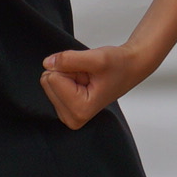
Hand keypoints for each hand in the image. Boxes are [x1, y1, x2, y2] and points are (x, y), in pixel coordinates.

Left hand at [40, 40, 158, 128]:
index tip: (89, 72)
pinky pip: (53, 85)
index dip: (70, 67)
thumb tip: (47, 63)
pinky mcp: (65, 109)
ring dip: (68, 74)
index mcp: (80, 110)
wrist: (129, 68)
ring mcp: (68, 115)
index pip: (52, 78)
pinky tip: (83, 81)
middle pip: (48, 82)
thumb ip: (69, 59)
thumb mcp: (96, 58)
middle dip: (68, 71)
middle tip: (87, 74)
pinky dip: (68, 78)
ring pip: (49, 82)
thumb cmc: (118, 65)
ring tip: (87, 77)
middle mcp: (72, 118)